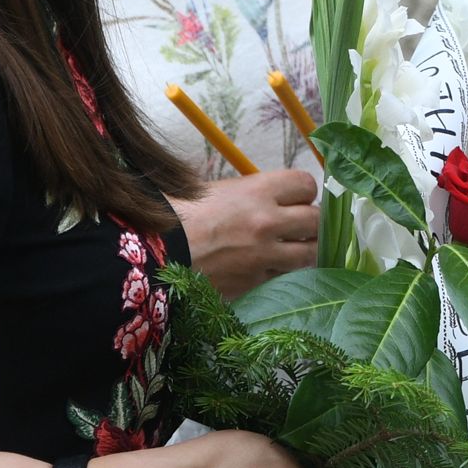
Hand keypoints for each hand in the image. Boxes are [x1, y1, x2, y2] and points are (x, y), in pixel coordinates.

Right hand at [176, 169, 320, 295]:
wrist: (150, 253)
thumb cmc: (175, 215)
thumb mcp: (212, 190)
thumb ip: (248, 192)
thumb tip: (271, 196)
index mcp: (257, 192)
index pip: (306, 184)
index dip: (301, 191)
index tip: (294, 196)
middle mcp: (268, 223)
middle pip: (316, 220)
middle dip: (309, 221)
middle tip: (297, 224)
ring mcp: (264, 256)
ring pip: (310, 253)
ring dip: (303, 249)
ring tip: (290, 247)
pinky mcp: (255, 283)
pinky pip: (284, 276)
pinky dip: (281, 272)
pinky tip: (266, 266)